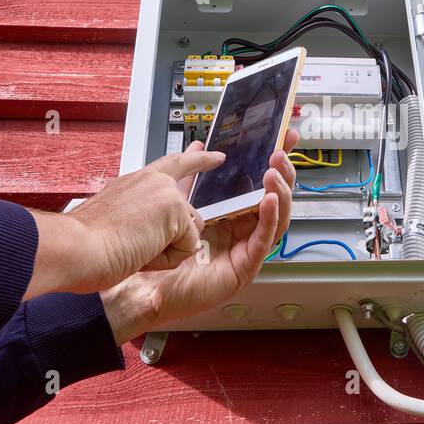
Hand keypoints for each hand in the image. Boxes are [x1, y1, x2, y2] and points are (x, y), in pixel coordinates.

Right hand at [24, 148, 225, 298]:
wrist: (76, 247)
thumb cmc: (84, 243)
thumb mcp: (115, 222)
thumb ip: (140, 217)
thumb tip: (159, 230)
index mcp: (135, 182)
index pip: (172, 164)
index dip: (195, 158)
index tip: (209, 151)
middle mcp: (152, 181)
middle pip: (189, 213)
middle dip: (177, 239)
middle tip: (149, 244)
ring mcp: (165, 192)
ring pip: (187, 235)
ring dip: (165, 252)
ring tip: (132, 249)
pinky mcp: (175, 209)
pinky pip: (187, 247)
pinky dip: (166, 259)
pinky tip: (141, 253)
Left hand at [101, 130, 299, 344]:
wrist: (137, 286)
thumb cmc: (156, 254)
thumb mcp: (175, 205)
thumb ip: (191, 178)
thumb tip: (199, 147)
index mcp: (230, 216)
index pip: (260, 183)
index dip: (275, 161)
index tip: (285, 136)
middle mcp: (241, 232)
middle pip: (275, 198)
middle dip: (283, 172)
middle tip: (281, 151)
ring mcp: (245, 250)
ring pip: (277, 218)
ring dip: (279, 192)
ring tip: (274, 172)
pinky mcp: (244, 268)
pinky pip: (264, 240)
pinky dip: (269, 218)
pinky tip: (269, 199)